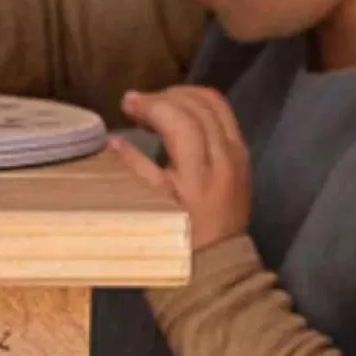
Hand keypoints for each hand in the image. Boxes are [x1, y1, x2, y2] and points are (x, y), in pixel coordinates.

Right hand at [112, 87, 250, 250]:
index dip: (150, 104)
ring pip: (213, 102)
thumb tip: (112, 140)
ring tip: (156, 105)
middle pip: (197, 104)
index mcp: (200, 172)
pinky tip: (177, 113)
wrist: (221, 260)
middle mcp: (224, 156)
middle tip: (136, 104)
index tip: (126, 104)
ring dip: (181, 95)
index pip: (179, 119)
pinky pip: (223, 113)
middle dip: (162, 96)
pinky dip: (197, 103)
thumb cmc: (180, 236)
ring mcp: (237, 152)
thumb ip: (134, 168)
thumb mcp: (152, 206)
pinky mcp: (242, 153)